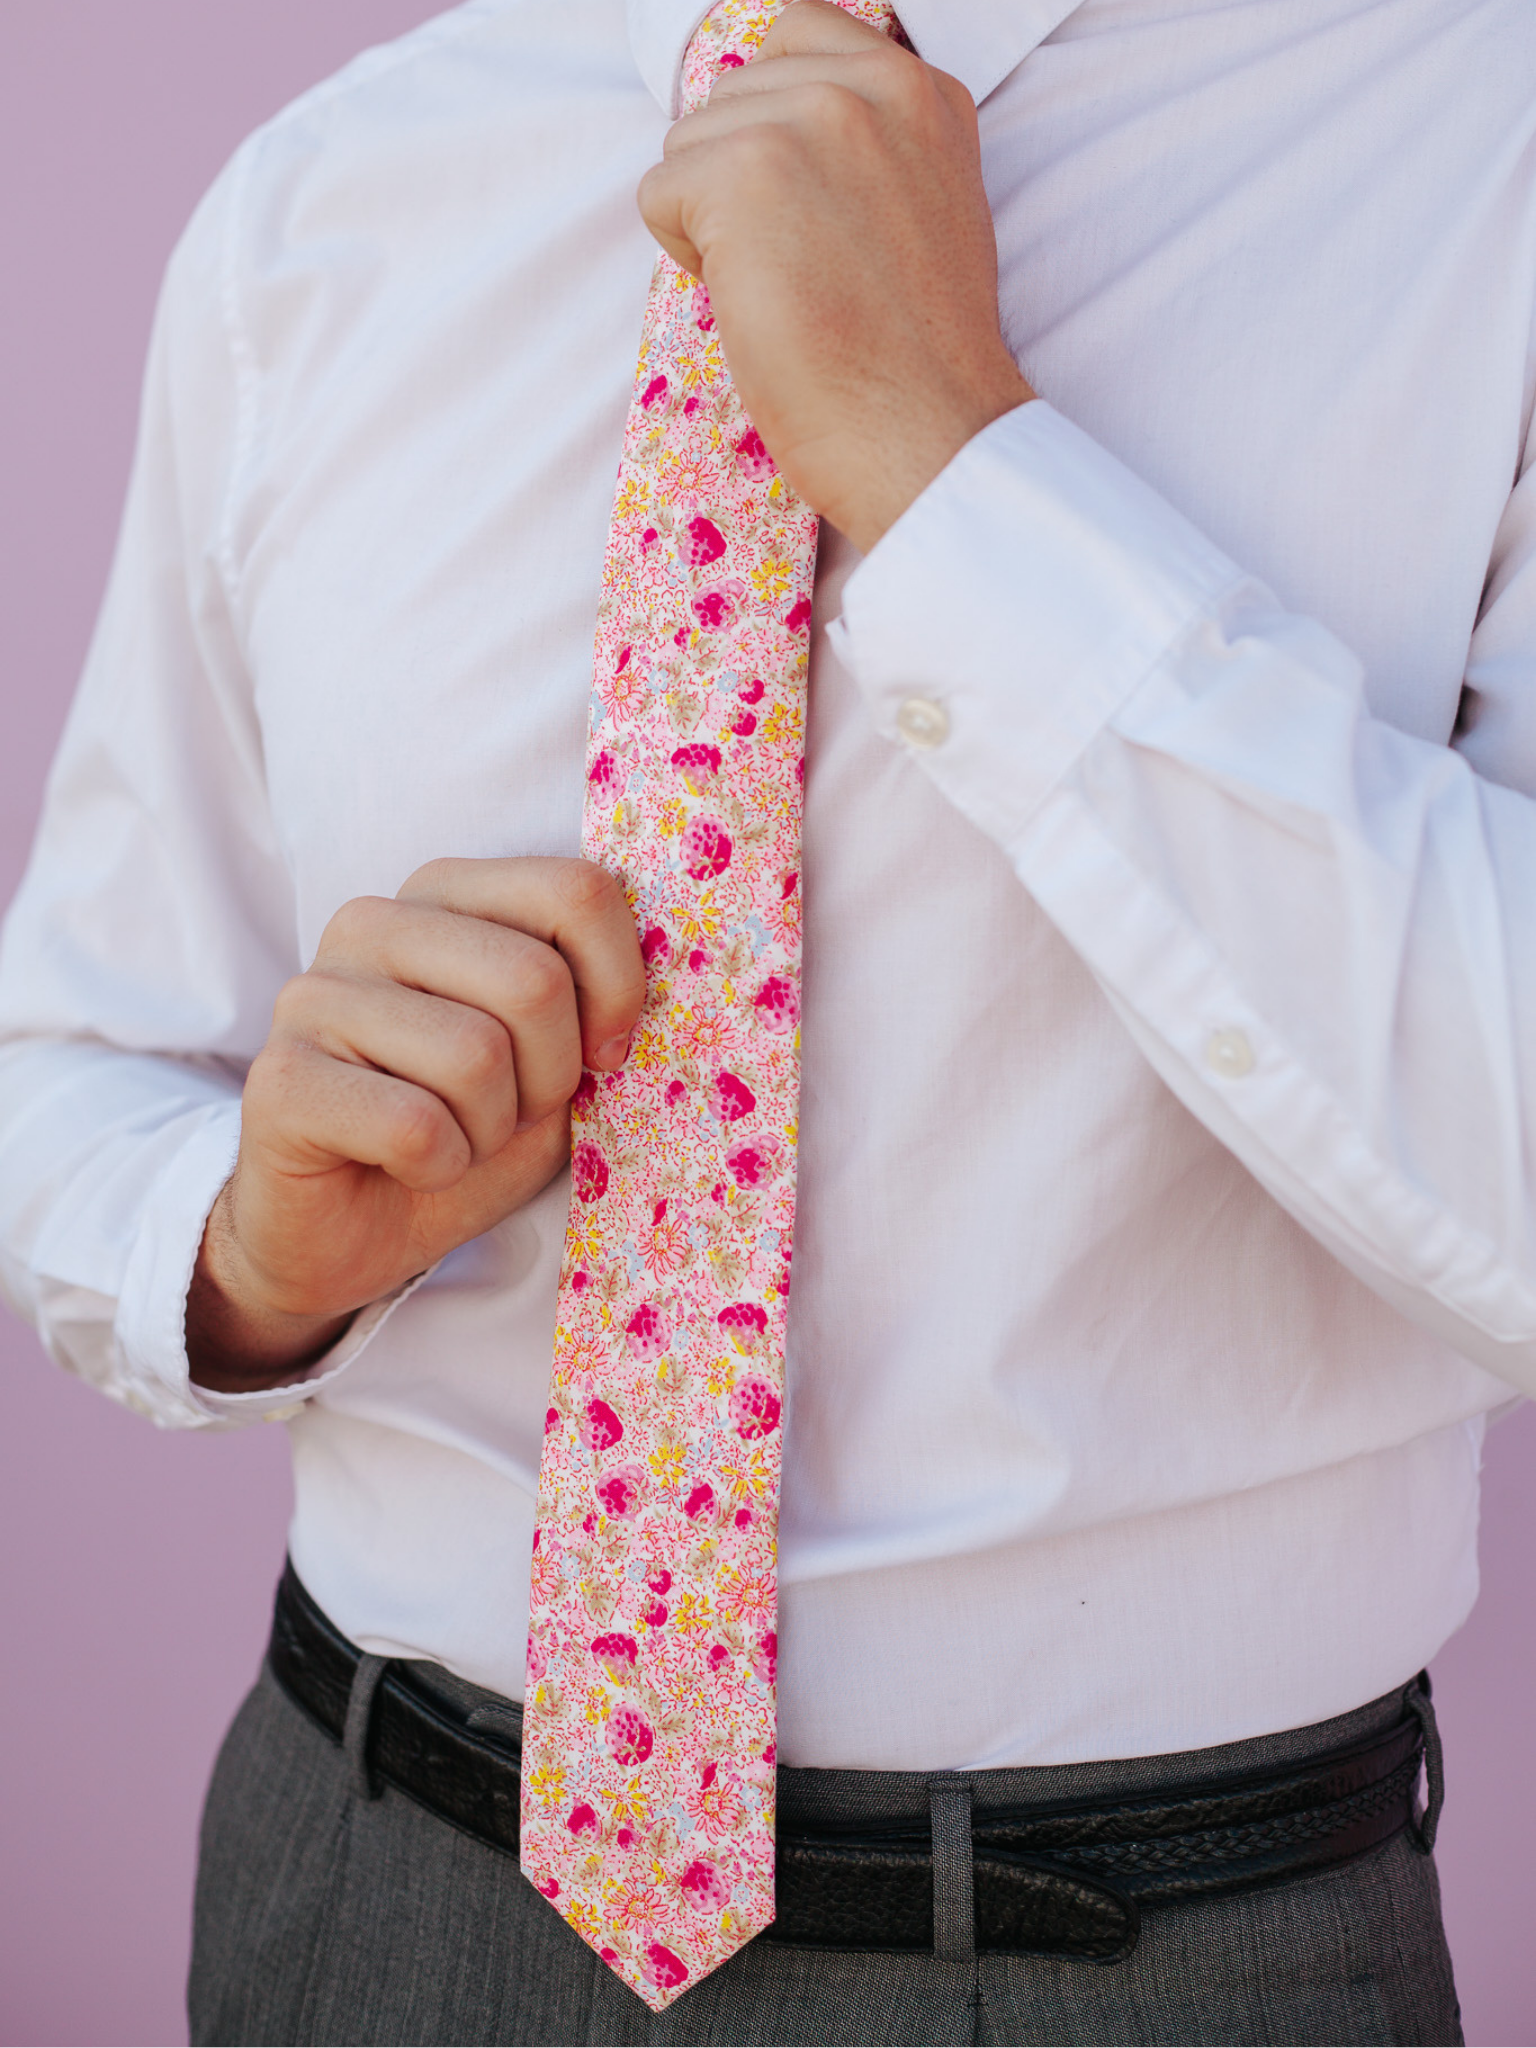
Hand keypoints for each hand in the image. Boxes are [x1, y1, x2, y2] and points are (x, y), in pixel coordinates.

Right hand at [187, 857, 645, 1392]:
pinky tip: (408, 1166)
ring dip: (490, 1129)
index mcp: (446, 895)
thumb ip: (596, 1004)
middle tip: (510, 1111)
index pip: (574, 891)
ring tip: (455, 1136)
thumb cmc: (464, 1132)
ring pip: (475, 1056)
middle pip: (533, 981)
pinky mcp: (280, 1080)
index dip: (617, 988)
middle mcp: (372, 923)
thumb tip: (677, 978)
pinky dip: (440, 1167)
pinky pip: (416, 1125)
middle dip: (550, 1076)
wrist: (350, 1233)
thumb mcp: (555, 1060)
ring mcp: (314, 995)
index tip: (603, 1054)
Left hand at [638, 0, 1033, 553]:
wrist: (929, 433)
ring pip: (688, 144)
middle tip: (804, 268)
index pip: (797, 35)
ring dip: (712, 223)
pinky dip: (685, 256)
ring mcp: (806, 120)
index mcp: (921, 88)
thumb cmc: (920, 357)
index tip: (801, 205)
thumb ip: (871, 145)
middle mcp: (869, 84)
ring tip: (786, 287)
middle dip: (740, 180)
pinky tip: (755, 302)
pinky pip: (658, 193)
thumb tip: (784, 133)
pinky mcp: (743, 172)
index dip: (772, 123)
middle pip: (732, 96)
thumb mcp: (930, 206)